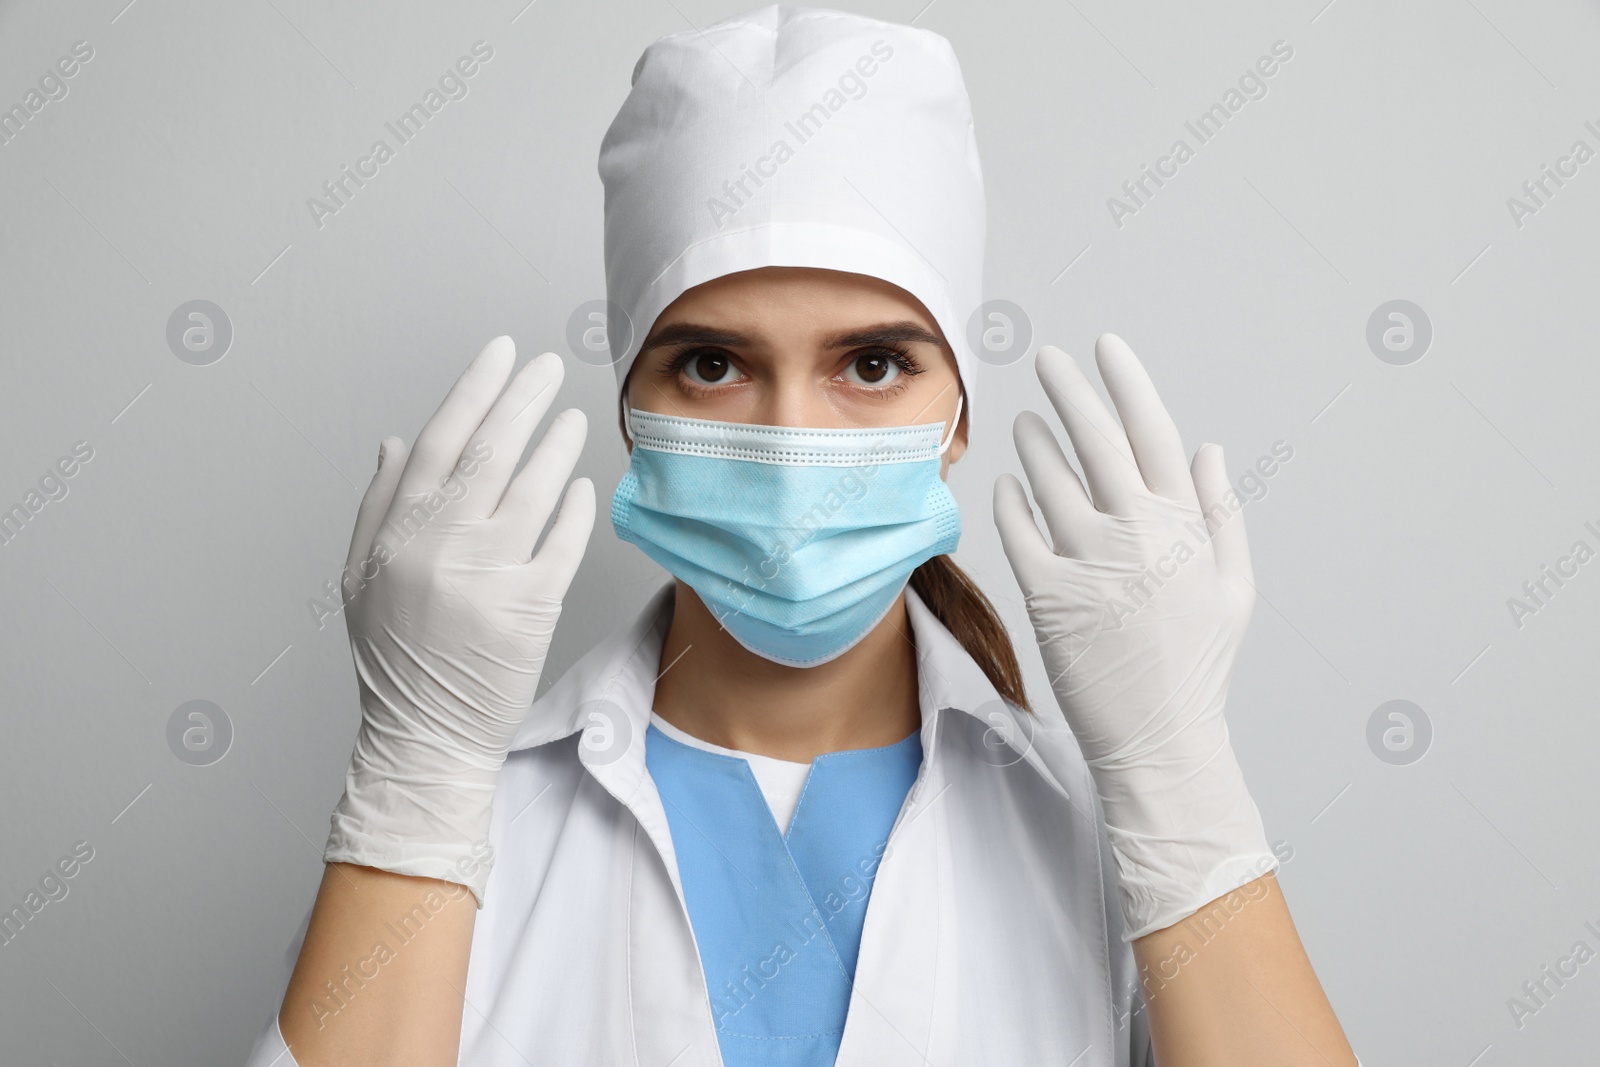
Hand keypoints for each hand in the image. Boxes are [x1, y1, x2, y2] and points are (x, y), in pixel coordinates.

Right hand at [323, 336, 594, 904]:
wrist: (424, 735)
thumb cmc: (395, 658)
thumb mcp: (362, 576)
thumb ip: (379, 504)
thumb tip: (397, 439)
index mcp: (398, 533)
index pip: (438, 440)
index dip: (472, 390)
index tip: (499, 353)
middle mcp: (443, 546)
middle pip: (490, 451)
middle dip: (521, 398)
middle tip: (545, 366)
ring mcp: (489, 575)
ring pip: (533, 488)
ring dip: (556, 443)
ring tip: (570, 415)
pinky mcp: (532, 608)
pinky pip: (563, 541)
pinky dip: (575, 507)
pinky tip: (582, 483)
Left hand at [993, 334, 1275, 940]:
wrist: (1161, 742)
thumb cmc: (1199, 668)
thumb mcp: (1234, 588)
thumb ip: (1220, 513)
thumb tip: (1209, 448)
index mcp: (1184, 528)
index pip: (1153, 433)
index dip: (1127, 383)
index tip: (1107, 348)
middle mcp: (1135, 534)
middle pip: (1097, 440)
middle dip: (1071, 389)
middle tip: (1049, 358)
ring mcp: (1089, 563)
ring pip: (1051, 479)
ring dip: (1035, 440)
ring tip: (1024, 419)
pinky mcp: (1047, 595)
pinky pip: (1019, 530)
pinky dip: (1010, 499)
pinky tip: (1006, 482)